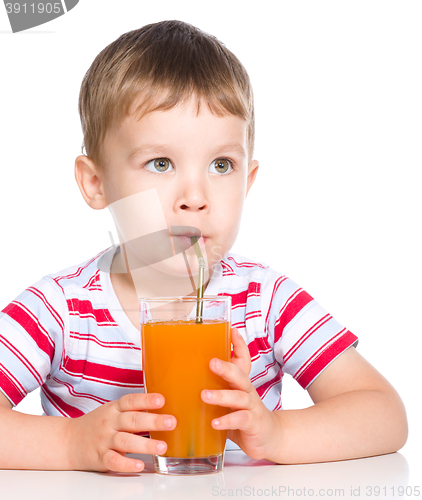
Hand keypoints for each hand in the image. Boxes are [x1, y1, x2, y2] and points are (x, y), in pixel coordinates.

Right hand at [66, 393, 176, 472]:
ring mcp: (104, 440)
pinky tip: (139, 465)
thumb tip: (164, 409)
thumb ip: (134, 410)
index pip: (131, 401)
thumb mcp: (113, 411)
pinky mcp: (100, 458)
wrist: (68, 441)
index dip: (146, 399)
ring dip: (145, 445)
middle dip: (153, 421)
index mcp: (115, 409)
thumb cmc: (98, 424)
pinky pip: (113, 461)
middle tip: (172, 422)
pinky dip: (126, 464)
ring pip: (126, 442)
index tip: (162, 399)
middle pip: (133, 421)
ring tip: (162, 447)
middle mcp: (110, 423)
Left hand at [201, 328, 278, 459]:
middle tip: (211, 362)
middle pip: (239, 374)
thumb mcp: (229, 397)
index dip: (239, 344)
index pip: (242, 359)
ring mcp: (252, 407)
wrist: (268, 436)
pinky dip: (227, 421)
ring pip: (239, 397)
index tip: (232, 330)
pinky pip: (241, 420)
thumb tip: (184, 376)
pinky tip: (215, 423)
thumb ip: (213, 387)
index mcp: (239, 382)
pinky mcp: (253, 423)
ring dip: (221, 396)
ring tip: (205, 396)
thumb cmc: (243, 413)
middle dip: (226, 367)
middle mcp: (247, 390)